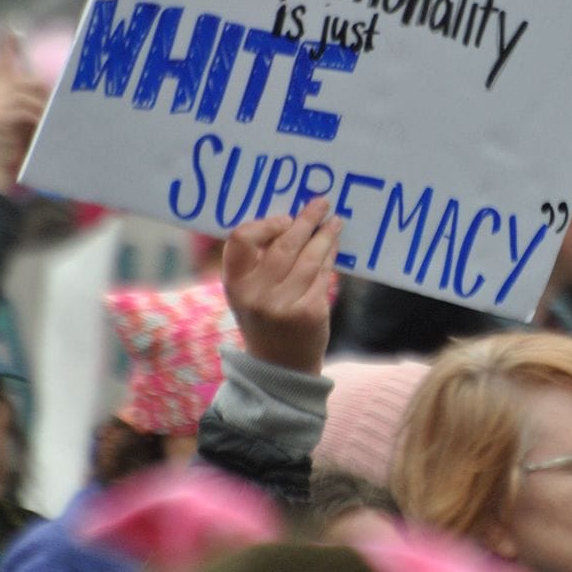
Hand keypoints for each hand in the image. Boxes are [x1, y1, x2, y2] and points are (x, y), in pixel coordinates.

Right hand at [0, 34, 49, 193]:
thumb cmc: (10, 147)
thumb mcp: (19, 120)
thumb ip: (26, 102)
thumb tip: (47, 89)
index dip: (7, 46)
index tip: (12, 28)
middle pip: (23, 79)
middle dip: (42, 92)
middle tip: (54, 106)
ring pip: (27, 93)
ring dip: (42, 107)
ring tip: (47, 122)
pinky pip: (24, 108)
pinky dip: (37, 116)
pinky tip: (40, 126)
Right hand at [221, 197, 340, 374]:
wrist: (280, 368)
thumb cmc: (265, 320)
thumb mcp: (249, 293)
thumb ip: (260, 261)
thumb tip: (293, 218)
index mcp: (235, 284)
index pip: (240, 239)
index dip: (265, 224)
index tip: (285, 218)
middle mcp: (256, 295)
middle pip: (283, 244)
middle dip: (305, 220)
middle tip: (322, 203)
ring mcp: (283, 305)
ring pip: (309, 258)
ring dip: (325, 236)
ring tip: (336, 222)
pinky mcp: (309, 313)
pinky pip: (323, 275)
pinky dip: (330, 258)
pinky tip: (334, 247)